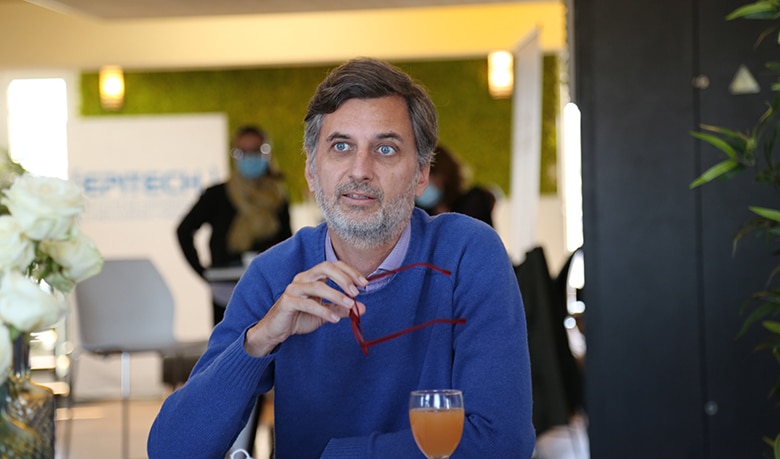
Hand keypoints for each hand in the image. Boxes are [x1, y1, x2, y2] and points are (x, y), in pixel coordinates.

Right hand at [244, 261, 367, 355]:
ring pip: (318, 286)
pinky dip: (323, 311)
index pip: (333, 265)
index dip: (350, 272)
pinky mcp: (287, 302)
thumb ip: (341, 309)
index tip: (365, 283)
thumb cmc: (299, 317)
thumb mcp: (325, 313)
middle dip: (343, 278)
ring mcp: (294, 289)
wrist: (276, 330)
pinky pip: (307, 304)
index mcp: (312, 277)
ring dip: (337, 295)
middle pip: (325, 268)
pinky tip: (334, 319)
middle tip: (356, 292)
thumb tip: (362, 308)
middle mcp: (303, 278)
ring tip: (350, 305)